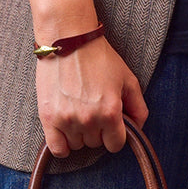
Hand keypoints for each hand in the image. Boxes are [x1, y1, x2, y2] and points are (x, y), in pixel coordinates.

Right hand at [35, 36, 148, 157]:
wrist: (67, 39)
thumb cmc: (98, 57)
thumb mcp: (127, 79)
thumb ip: (138, 107)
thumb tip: (138, 127)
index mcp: (110, 112)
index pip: (115, 145)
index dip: (114, 135)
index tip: (109, 124)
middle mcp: (90, 120)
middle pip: (95, 144)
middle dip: (96, 131)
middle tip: (91, 110)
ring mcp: (68, 120)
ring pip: (77, 145)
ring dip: (78, 135)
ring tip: (76, 113)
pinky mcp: (49, 118)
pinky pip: (57, 149)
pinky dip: (61, 146)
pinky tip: (64, 133)